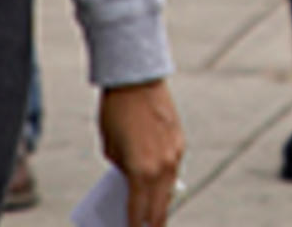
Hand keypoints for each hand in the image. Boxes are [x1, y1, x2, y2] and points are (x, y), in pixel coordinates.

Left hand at [99, 79, 183, 226]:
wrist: (137, 79)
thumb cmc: (116, 115)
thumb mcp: (111, 150)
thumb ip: (123, 171)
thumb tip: (130, 184)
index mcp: (141, 172)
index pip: (138, 215)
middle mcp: (162, 167)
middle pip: (160, 209)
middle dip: (152, 225)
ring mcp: (175, 154)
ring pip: (169, 191)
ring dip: (161, 204)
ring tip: (153, 217)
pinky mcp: (180, 141)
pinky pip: (173, 170)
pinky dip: (165, 182)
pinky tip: (158, 187)